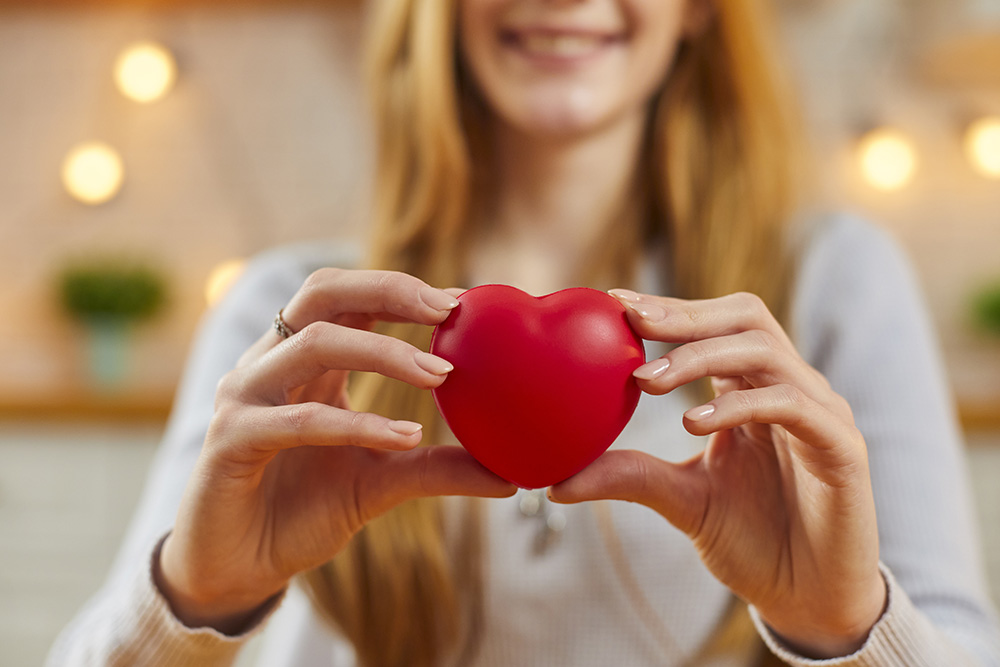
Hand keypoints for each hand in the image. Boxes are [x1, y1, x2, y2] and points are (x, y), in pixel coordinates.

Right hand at [157, 269, 514, 633]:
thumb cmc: (302, 512)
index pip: (348, 298)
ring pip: (315, 343)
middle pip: (323, 292)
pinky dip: (357, 423)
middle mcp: (270, 366)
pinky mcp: (231, 440)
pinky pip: (300, 417)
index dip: (400, 289)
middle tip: (447, 312)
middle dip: (389, 291)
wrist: (239, 570)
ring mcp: (245, 397)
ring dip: (385, 354)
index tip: (461, 302)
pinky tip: (405, 438)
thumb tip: (509, 475)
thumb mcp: (381, 483)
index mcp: (304, 363)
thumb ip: (436, 468)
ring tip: (441, 377)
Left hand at [549, 290, 886, 657]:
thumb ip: (630, 477)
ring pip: (765, 351)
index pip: (715, 324)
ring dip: (700, 357)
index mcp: (752, 389)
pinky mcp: (843, 447)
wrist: (810, 599)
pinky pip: (793, 405)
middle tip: (630, 321)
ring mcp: (821, 413)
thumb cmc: (753, 541)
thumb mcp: (680, 500)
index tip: (613, 303)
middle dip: (684, 314)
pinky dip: (740, 406)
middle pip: (745, 317)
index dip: (669, 308)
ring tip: (646, 384)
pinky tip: (692, 424)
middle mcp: (789, 388)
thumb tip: (555, 482)